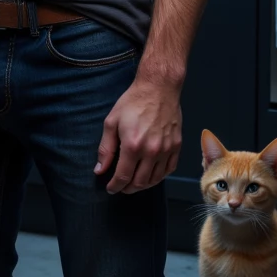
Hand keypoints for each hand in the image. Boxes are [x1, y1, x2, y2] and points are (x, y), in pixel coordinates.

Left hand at [94, 77, 181, 193]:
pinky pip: (169, 170)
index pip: (122, 177)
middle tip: (121, 186)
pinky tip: (151, 174)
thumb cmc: (134, 102)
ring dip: (143, 185)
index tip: (110, 188)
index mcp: (133, 146)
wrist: (159, 88)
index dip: (114, 187)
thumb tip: (100, 170)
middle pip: (139, 182)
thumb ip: (106, 148)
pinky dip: (159, 177)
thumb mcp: (112, 122)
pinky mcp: (177, 146)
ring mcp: (166, 150)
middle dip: (127, 188)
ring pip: (154, 179)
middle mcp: (151, 152)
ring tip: (134, 182)